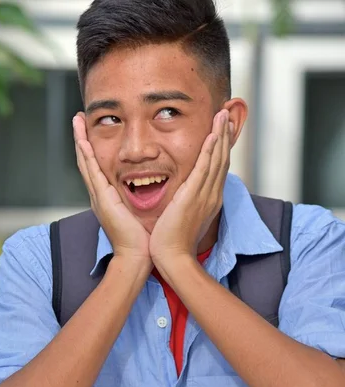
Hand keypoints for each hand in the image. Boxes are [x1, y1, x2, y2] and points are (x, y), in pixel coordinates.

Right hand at [73, 113, 151, 265]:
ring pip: (86, 162)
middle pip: (87, 161)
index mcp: (108, 197)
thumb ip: (142, 199)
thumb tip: (153, 188)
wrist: (137, 256)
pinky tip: (83, 140)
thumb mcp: (140, 212)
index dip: (93, 148)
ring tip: (77, 121)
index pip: (98, 167)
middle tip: (78, 118)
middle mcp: (100, 195)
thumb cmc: (143, 238)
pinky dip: (86, 155)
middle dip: (81, 139)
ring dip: (80, 141)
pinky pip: (92, 172)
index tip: (91, 130)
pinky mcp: (102, 199)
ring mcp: (99, 197)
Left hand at [149, 109, 231, 270]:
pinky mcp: (195, 196)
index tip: (220, 132)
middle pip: (222, 160)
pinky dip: (211, 150)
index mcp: (208, 200)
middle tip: (226, 115)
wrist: (173, 258)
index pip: (217, 169)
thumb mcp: (183, 218)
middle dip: (224, 137)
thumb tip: (183, 197)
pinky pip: (205, 168)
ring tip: (222, 115)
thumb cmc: (173, 243)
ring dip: (220, 136)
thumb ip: (185, 204)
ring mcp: (205, 195)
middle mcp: (211, 195)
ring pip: (217, 160)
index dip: (220, 149)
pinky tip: (213, 135)